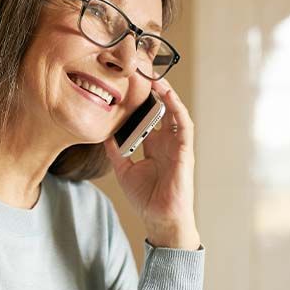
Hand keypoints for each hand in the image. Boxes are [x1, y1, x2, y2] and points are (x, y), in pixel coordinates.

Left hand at [103, 78, 199, 249]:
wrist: (160, 218)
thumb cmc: (146, 197)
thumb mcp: (124, 169)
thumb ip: (116, 150)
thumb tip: (104, 133)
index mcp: (153, 145)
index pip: (147, 116)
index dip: (140, 100)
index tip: (128, 83)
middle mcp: (166, 142)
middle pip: (161, 109)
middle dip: (153, 91)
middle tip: (141, 71)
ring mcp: (177, 145)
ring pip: (174, 112)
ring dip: (167, 94)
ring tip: (154, 76)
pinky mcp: (185, 151)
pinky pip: (184, 125)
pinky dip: (177, 108)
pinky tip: (168, 95)